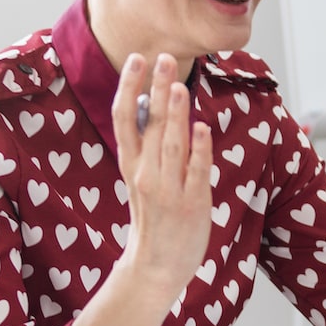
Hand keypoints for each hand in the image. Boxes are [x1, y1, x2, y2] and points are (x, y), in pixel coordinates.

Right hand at [111, 53, 213, 294]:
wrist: (155, 267)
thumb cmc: (152, 218)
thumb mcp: (140, 179)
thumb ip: (147, 145)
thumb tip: (152, 104)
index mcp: (131, 165)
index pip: (124, 119)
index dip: (129, 87)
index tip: (137, 60)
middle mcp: (145, 175)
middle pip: (149, 124)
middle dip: (156, 90)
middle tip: (163, 58)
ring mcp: (168, 190)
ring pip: (172, 145)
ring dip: (175, 115)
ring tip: (180, 86)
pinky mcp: (192, 204)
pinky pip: (195, 171)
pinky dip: (198, 149)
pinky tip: (201, 127)